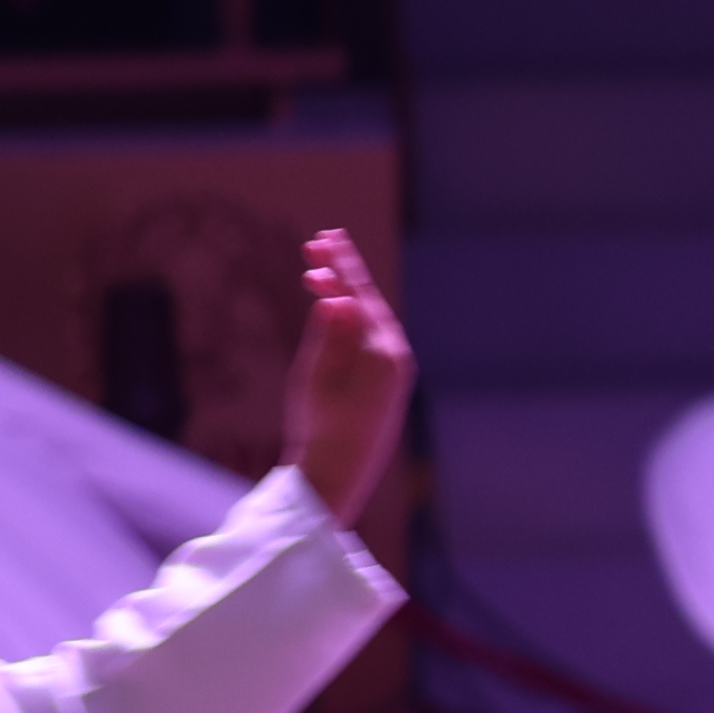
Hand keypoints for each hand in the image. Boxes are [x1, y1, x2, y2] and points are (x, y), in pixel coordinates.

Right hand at [283, 228, 410, 520]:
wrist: (338, 472)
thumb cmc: (322, 426)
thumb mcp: (319, 376)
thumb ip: (330, 336)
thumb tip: (339, 298)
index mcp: (383, 353)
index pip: (361, 297)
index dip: (342, 267)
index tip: (322, 241)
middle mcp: (395, 357)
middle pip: (368, 303)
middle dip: (344, 272)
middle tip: (321, 240)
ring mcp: (392, 370)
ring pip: (368, 319)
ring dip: (345, 292)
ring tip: (321, 270)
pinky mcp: (383, 382)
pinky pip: (367, 338)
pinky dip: (351, 318)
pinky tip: (334, 305)